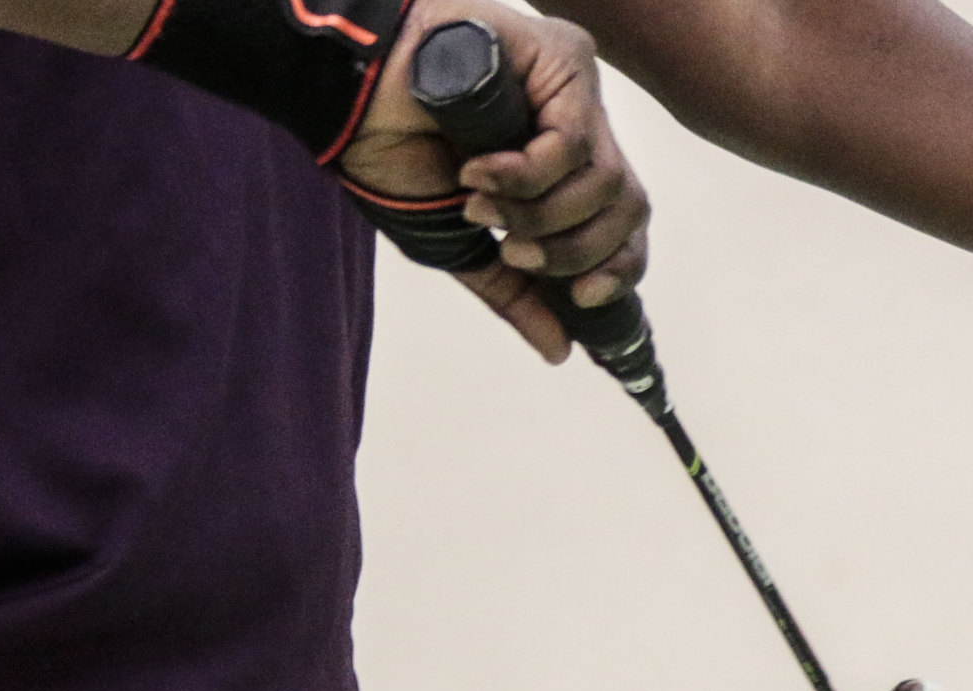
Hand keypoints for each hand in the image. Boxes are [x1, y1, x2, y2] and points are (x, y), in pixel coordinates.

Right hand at [339, 0, 649, 362]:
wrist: (342, 95)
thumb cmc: (392, 155)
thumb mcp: (457, 244)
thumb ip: (512, 292)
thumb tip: (559, 351)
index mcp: (564, 171)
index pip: (627, 227)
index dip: (617, 268)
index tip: (581, 298)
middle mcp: (579, 128)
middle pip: (629, 210)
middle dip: (573, 250)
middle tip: (512, 248)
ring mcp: (574, 93)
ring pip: (609, 183)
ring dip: (539, 214)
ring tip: (479, 202)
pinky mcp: (564, 58)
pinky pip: (575, 142)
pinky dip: (528, 174)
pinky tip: (479, 170)